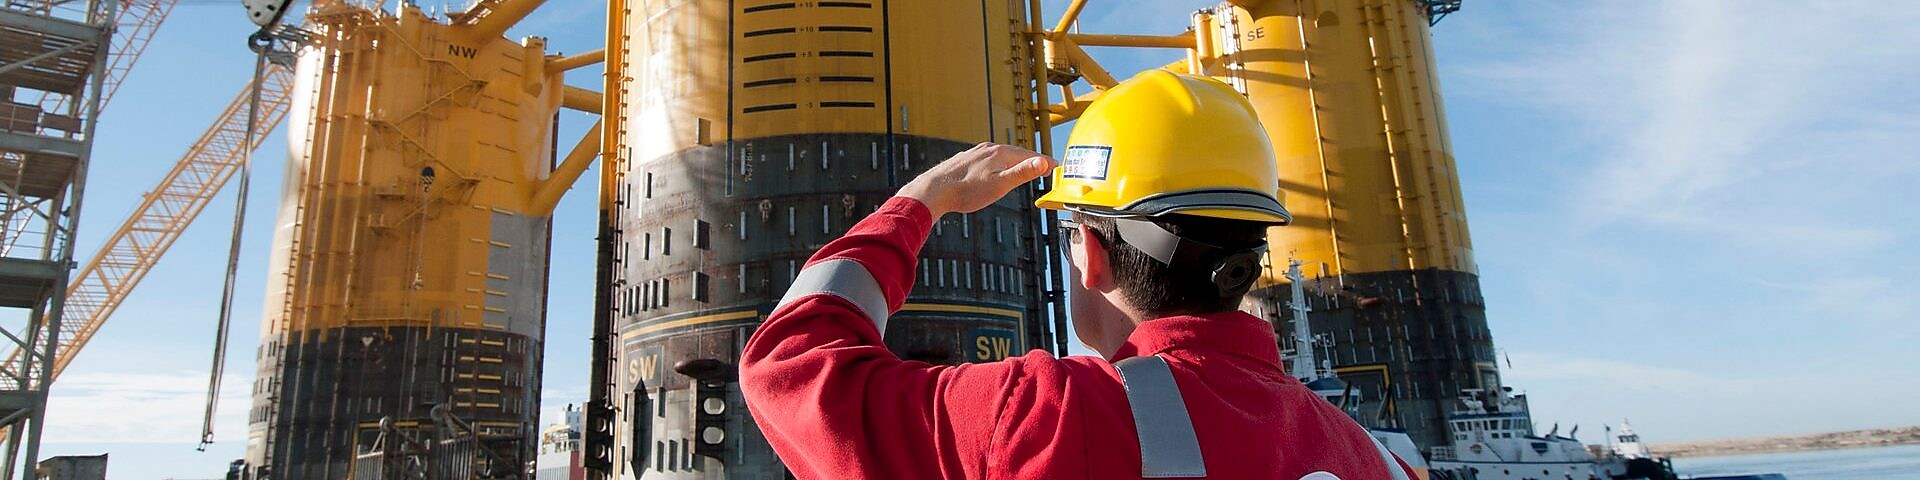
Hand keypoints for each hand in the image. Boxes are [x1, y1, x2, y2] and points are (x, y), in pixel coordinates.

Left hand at [898, 143, 1055, 215]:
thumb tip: (1043, 161)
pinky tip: (993, 171)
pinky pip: (987, 160)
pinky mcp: (964, 160)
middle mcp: (988, 149)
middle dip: (1031, 161)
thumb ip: (1022, 173)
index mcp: (1000, 154)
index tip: (1055, 167)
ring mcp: (975, 153)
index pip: (1029, 156)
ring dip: (1013, 161)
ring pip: (1000, 156)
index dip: (1044, 162)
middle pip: (1015, 153)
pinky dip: (997, 164)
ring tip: (1021, 168)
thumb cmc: (966, 191)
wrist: (934, 190)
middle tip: (1044, 168)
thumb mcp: (1000, 185)